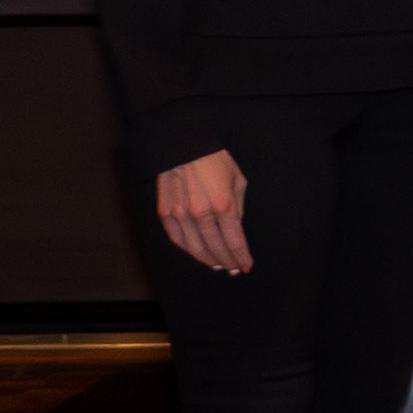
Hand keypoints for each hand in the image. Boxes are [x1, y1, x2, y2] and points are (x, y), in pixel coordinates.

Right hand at [156, 150, 251, 277]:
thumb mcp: (237, 181)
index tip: (247, 266)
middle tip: (234, 268)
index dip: (241, 257)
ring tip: (217, 264)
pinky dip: (187, 249)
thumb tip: (234, 228)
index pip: (234, 241)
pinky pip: (176, 237)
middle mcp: (201, 213)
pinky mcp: (165, 210)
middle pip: (216, 248)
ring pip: (195, 247)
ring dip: (207, 259)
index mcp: (223, 205)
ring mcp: (181, 213)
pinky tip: (196, 252)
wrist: (184, 143)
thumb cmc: (215, 159)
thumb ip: (237, 207)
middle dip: (227, 261)